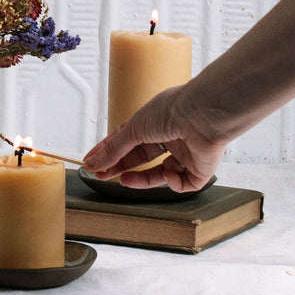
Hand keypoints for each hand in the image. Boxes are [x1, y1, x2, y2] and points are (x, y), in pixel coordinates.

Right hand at [83, 86, 226, 191]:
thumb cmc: (169, 111)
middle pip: (140, 158)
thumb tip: (93, 162)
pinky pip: (184, 183)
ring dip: (142, 179)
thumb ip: (114, 149)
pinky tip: (168, 174)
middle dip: (121, 167)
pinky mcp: (200, 169)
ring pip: (160, 174)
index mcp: (152, 123)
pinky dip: (174, 182)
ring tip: (125, 181)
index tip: (91, 163)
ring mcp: (185, 153)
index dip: (108, 152)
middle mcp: (168, 137)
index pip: (127, 141)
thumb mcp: (134, 129)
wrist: (203, 115)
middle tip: (101, 175)